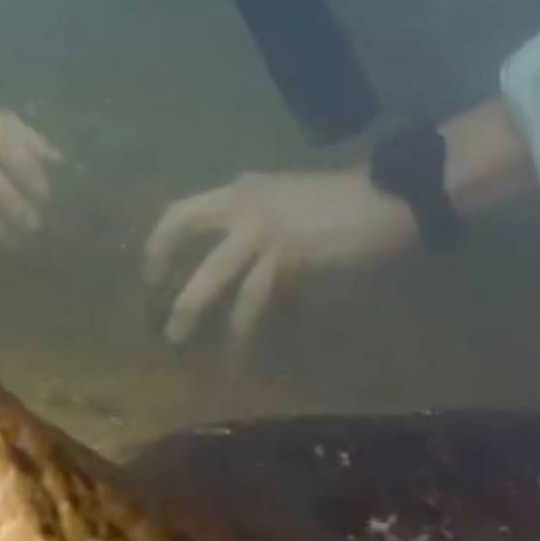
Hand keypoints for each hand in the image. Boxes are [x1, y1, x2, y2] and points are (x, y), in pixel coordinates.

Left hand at [142, 166, 416, 349]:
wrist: (387, 198)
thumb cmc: (345, 206)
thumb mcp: (291, 212)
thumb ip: (264, 241)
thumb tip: (259, 285)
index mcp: (243, 190)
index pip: (183, 208)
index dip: (160, 240)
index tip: (152, 271)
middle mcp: (244, 202)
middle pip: (182, 227)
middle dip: (160, 266)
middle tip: (154, 302)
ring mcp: (263, 228)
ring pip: (214, 273)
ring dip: (192, 306)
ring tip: (178, 337)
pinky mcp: (287, 255)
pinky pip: (254, 298)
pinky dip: (244, 327)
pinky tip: (239, 350)